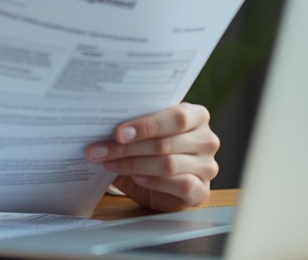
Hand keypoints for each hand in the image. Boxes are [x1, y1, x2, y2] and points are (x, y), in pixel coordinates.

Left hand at [85, 103, 218, 210]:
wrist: (160, 182)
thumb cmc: (151, 149)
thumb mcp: (145, 132)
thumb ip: (135, 124)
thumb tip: (102, 120)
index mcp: (197, 116)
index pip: (176, 117)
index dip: (146, 126)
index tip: (118, 133)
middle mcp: (206, 140)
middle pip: (166, 143)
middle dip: (128, 148)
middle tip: (100, 150)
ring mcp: (207, 166)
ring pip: (168, 164)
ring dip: (133, 164)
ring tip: (109, 163)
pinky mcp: (202, 191)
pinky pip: (179, 185)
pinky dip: (153, 181)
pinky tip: (136, 178)